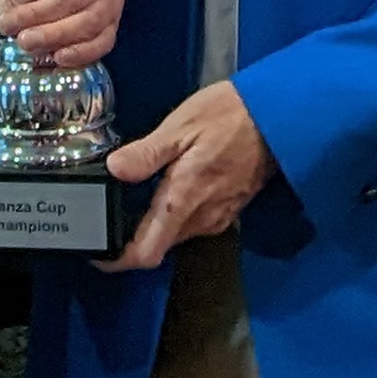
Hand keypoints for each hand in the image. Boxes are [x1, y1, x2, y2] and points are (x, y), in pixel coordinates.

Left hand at [102, 80, 271, 272]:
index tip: (99, 253)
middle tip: (108, 217)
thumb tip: (114, 170)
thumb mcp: (181, 127)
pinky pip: (195, 224)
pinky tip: (169, 191)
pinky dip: (175, 217)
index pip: (146, 253)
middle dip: (132, 240)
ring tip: (134, 201)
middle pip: (159, 247)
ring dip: (155, 227)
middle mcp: (201, 218)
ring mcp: (218, 217)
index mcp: (183, 200)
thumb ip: (146, 153)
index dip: (118, 261)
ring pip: (177, 236)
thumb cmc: (230, 116)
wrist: (278, 116)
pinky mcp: (230, 210)